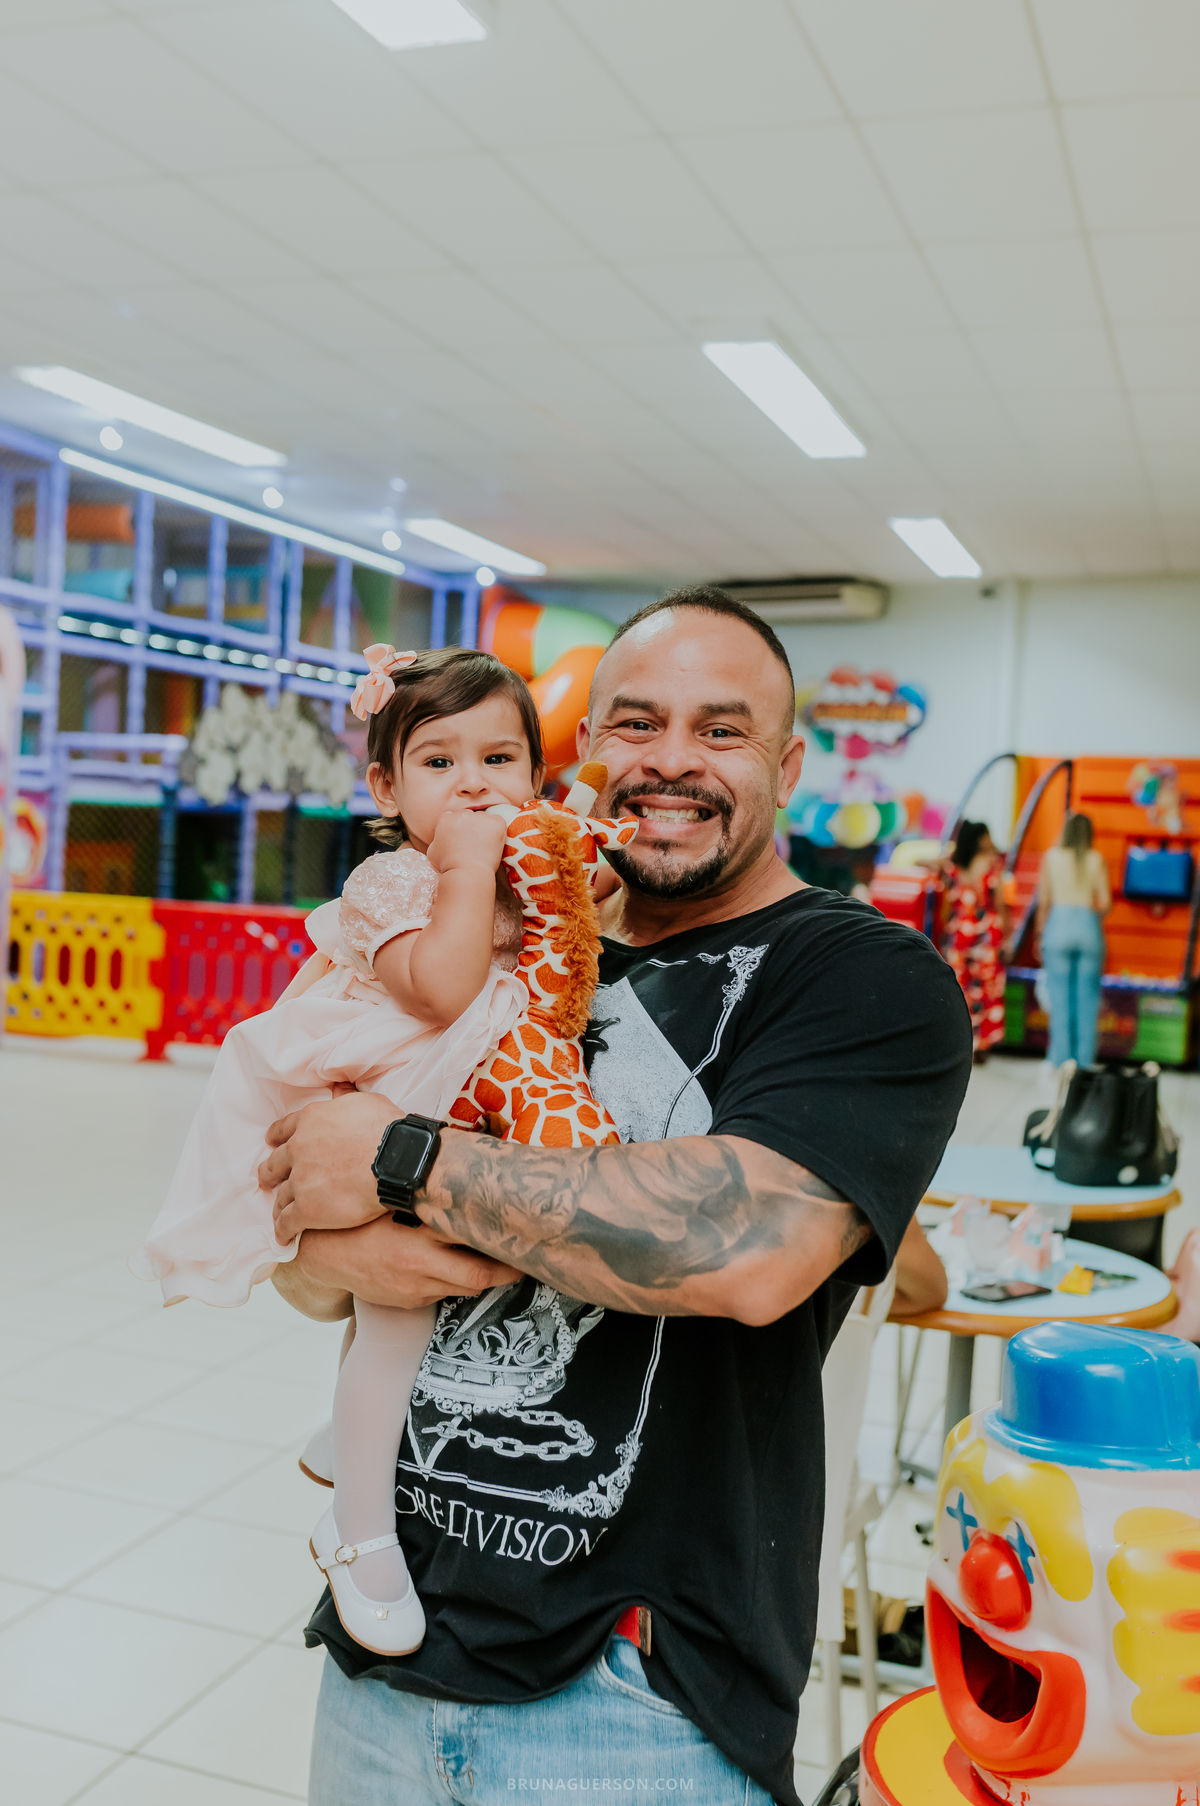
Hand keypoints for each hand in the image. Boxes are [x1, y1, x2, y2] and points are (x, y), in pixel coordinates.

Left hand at [262, 1090, 395, 1239]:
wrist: (396, 1162)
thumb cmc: (387, 1129)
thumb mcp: (364, 1102)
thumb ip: (344, 1098)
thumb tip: (339, 1089)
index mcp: (310, 1121)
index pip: (283, 1130)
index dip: (276, 1138)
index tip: (272, 1143)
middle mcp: (298, 1149)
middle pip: (274, 1164)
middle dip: (269, 1173)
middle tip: (267, 1179)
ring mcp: (300, 1180)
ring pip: (280, 1196)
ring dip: (278, 1205)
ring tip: (279, 1213)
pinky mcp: (307, 1209)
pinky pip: (287, 1222)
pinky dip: (283, 1230)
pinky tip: (284, 1236)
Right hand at [295, 1217, 523, 1310]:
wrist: (320, 1255)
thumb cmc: (356, 1219)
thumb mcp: (390, 1203)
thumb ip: (425, 1198)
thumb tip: (462, 1176)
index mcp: (419, 1246)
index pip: (475, 1256)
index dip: (504, 1253)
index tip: (518, 1239)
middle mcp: (420, 1273)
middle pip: (478, 1279)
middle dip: (505, 1272)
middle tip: (522, 1259)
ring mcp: (414, 1291)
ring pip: (462, 1288)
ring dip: (479, 1275)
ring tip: (496, 1257)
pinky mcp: (407, 1301)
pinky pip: (440, 1293)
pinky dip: (453, 1280)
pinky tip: (457, 1263)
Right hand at [427, 808, 506, 875]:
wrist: (466, 874)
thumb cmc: (448, 867)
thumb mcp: (433, 852)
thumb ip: (437, 839)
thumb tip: (441, 837)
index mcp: (446, 818)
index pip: (454, 817)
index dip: (458, 830)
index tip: (462, 841)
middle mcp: (462, 813)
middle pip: (469, 816)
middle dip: (471, 828)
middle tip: (473, 846)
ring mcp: (480, 817)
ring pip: (484, 819)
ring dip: (484, 829)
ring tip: (482, 848)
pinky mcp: (496, 822)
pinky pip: (498, 822)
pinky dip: (498, 832)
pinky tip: (492, 845)